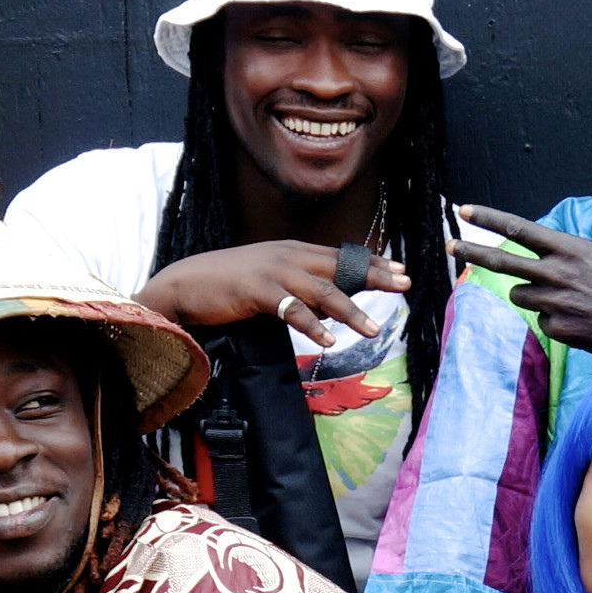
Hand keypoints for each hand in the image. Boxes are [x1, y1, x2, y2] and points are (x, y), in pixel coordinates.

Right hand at [138, 241, 409, 350]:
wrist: (186, 283)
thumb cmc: (228, 284)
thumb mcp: (269, 277)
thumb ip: (298, 285)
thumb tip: (328, 303)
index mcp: (293, 252)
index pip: (341, 256)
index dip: (372, 263)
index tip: (401, 270)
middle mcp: (288, 257)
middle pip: (340, 267)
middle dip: (375, 276)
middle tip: (405, 285)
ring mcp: (273, 272)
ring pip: (322, 291)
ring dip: (350, 310)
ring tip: (373, 328)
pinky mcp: (256, 291)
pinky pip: (291, 310)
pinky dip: (312, 325)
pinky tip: (328, 340)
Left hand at [453, 204, 591, 362]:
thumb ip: (586, 258)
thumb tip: (569, 264)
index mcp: (574, 250)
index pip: (522, 230)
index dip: (490, 220)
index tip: (466, 211)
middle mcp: (559, 275)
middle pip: (503, 262)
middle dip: (472, 252)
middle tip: (451, 245)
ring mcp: (557, 305)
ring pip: (522, 296)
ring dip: (535, 295)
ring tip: (571, 298)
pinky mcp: (560, 332)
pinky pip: (544, 322)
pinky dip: (558, 321)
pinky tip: (586, 322)